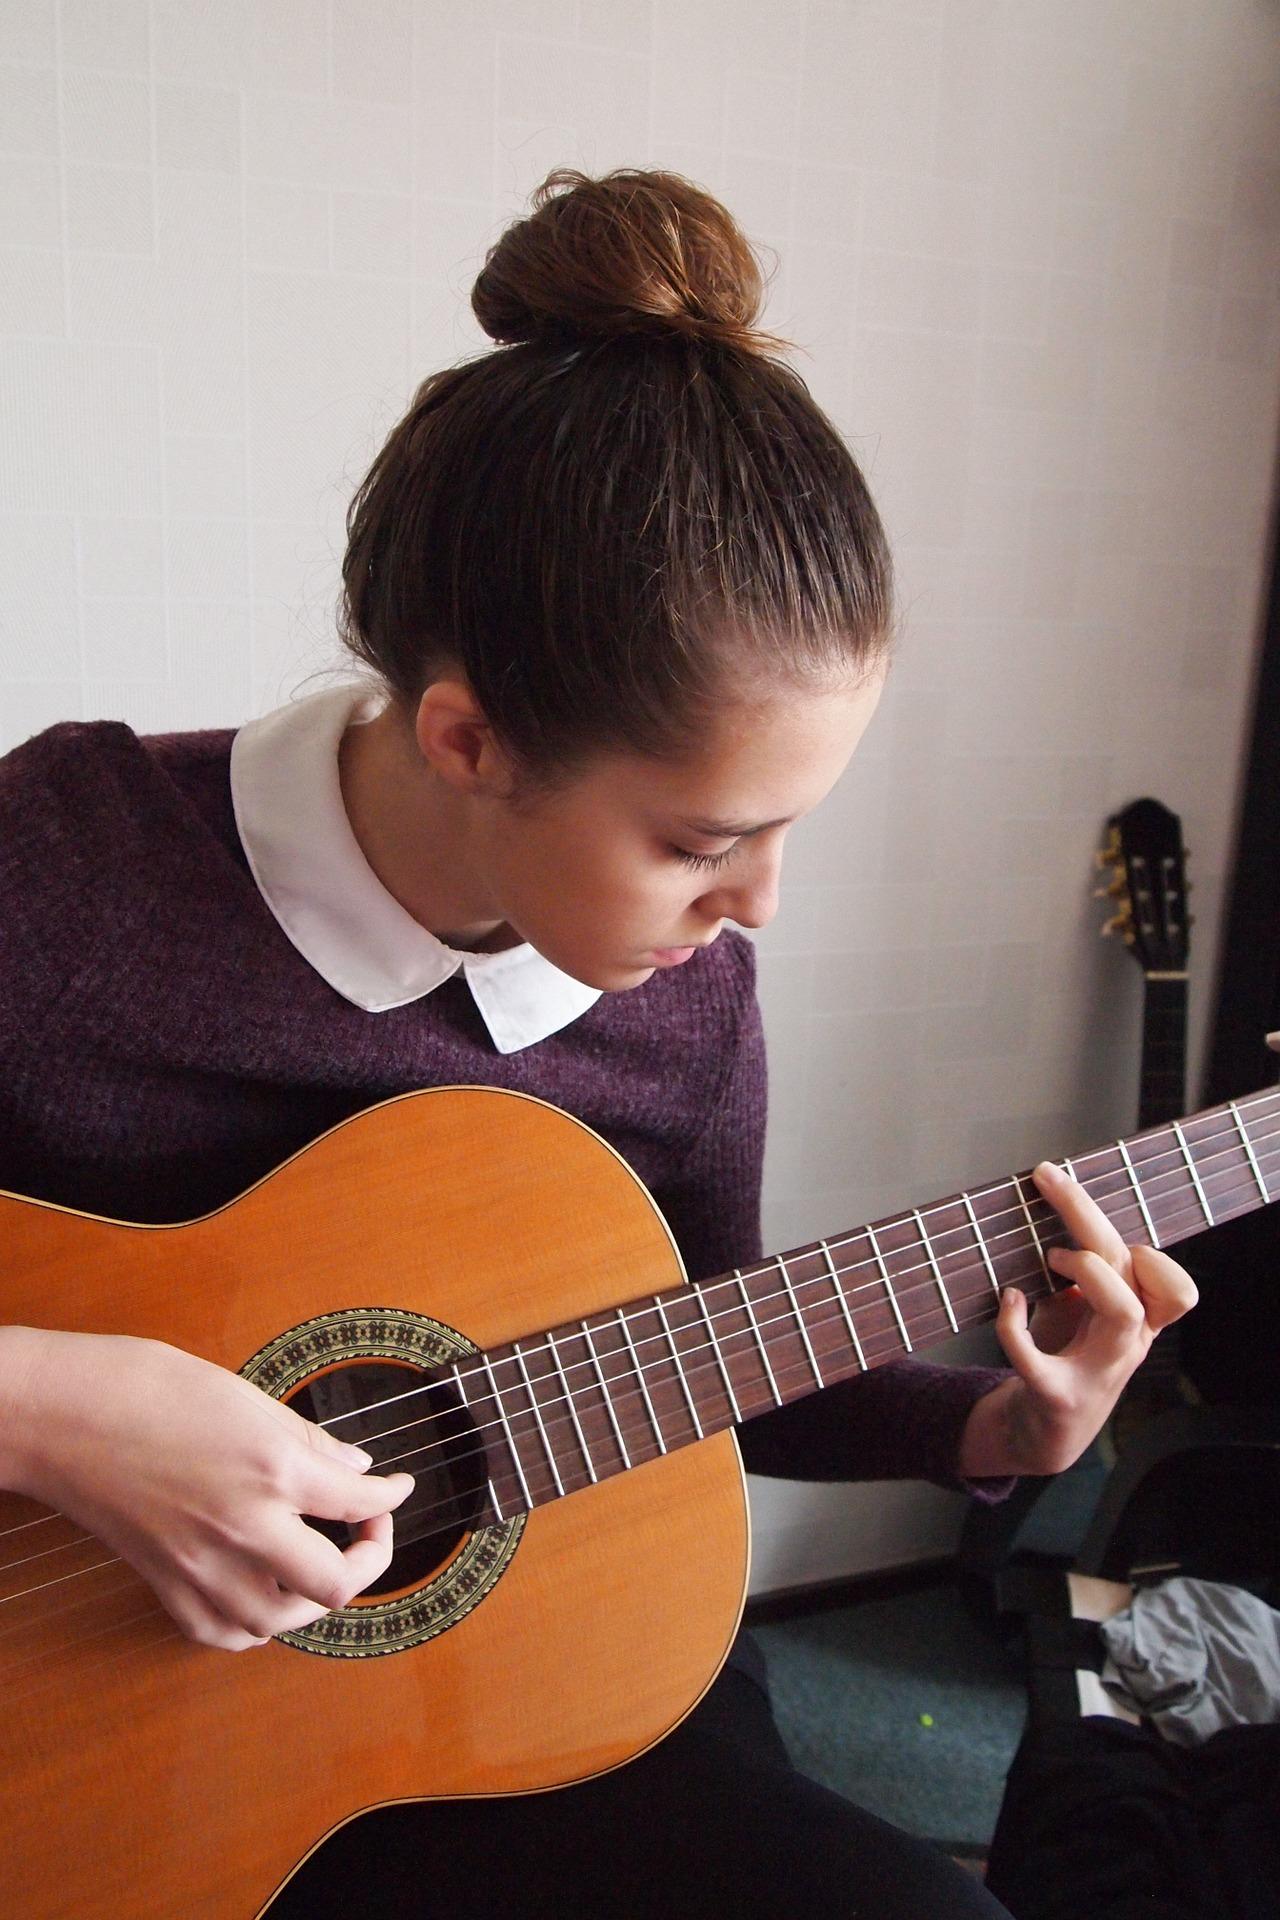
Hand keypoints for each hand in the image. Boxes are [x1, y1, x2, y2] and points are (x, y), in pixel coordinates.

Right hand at [8, 1328, 414, 1650]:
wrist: (58, 1415)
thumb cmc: (141, 1386)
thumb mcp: (241, 1394)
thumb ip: (306, 1438)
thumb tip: (354, 1464)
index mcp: (270, 1468)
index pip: (358, 1500)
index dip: (391, 1496)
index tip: (396, 1489)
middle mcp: (243, 1527)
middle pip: (335, 1583)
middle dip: (369, 1561)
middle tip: (367, 1534)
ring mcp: (200, 1566)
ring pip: (281, 1621)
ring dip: (313, 1600)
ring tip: (318, 1564)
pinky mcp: (163, 1585)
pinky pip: (222, 1633)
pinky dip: (253, 1623)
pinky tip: (262, 1593)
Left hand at [958, 1161, 1198, 1477]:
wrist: (1044, 1435)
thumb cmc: (1066, 1360)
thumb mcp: (1084, 1312)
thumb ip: (1087, 1271)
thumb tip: (1062, 1204)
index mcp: (1138, 1323)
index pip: (1176, 1287)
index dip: (1154, 1256)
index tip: (1105, 1227)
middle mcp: (1126, 1345)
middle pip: (1133, 1271)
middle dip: (1090, 1217)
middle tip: (1050, 1178)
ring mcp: (1096, 1372)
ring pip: (1122, 1311)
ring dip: (1087, 1270)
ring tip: (1052, 1257)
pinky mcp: (1056, 1396)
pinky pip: (1037, 1360)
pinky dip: (1015, 1325)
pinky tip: (1009, 1302)